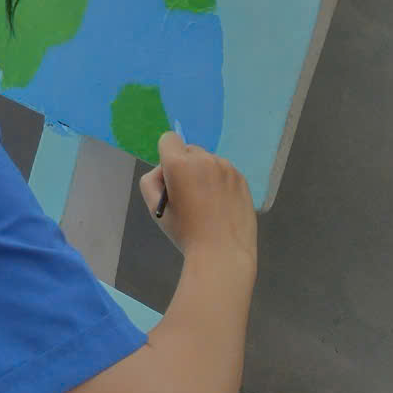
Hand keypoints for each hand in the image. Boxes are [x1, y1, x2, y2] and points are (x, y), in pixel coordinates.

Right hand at [139, 132, 256, 265]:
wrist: (222, 253)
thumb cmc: (185, 232)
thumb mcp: (155, 208)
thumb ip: (151, 181)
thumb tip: (164, 170)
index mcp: (179, 163)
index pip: (168, 139)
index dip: (166, 156)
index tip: (171, 178)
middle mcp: (204, 159)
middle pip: (188, 150)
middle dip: (185, 165)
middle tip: (187, 194)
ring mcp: (226, 167)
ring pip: (208, 161)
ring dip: (203, 173)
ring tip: (207, 202)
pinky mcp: (241, 178)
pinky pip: (224, 172)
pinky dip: (220, 182)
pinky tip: (221, 205)